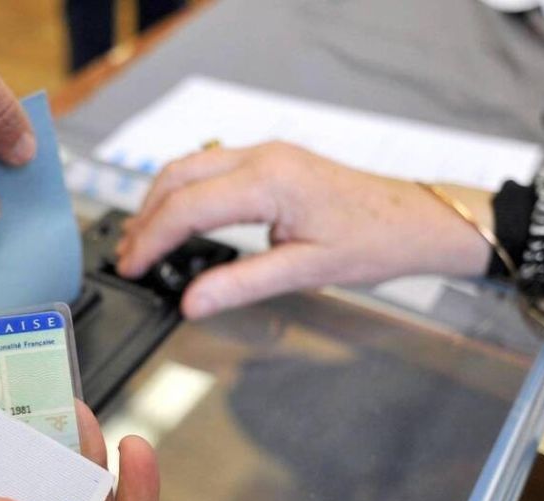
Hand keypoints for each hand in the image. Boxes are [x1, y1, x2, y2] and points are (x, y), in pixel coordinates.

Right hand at [115, 142, 493, 318]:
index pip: (187, 208)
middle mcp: (263, 157)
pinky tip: (177, 219)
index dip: (152, 240)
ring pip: (190, 167)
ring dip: (160, 202)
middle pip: (177, 178)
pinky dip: (183, 193)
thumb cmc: (374, 241)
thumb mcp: (306, 271)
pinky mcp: (272, 162)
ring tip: (142, 241)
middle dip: (145, 218)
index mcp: (269, 181)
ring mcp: (267, 154)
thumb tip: (193, 302)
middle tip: (128, 256)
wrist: (416, 221)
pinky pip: (211, 168)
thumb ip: (242, 284)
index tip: (132, 267)